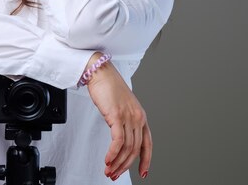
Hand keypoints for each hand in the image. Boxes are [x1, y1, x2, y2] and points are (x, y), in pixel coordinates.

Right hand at [86, 53, 151, 180]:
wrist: (100, 72)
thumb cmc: (108, 87)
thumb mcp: (121, 107)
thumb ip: (124, 121)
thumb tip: (119, 139)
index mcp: (141, 117)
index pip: (147, 144)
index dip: (146, 160)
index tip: (143, 172)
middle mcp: (137, 117)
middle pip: (135, 149)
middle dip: (124, 166)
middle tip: (115, 174)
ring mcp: (128, 116)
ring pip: (126, 148)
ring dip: (116, 163)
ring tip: (108, 170)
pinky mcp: (117, 116)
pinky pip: (117, 142)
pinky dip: (112, 154)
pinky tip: (107, 160)